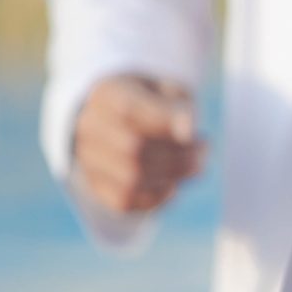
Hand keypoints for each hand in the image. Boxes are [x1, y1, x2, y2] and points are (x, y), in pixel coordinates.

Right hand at [72, 74, 205, 215]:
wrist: (121, 119)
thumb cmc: (154, 102)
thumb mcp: (168, 90)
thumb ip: (176, 106)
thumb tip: (187, 129)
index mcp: (107, 94)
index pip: (129, 109)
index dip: (163, 122)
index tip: (193, 131)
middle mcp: (89, 126)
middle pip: (132, 148)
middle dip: (177, 155)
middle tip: (203, 150)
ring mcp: (88, 158)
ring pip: (130, 179)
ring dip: (172, 176)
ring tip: (195, 165)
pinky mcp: (96, 185)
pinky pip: (125, 201)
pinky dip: (157, 196)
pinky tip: (173, 183)